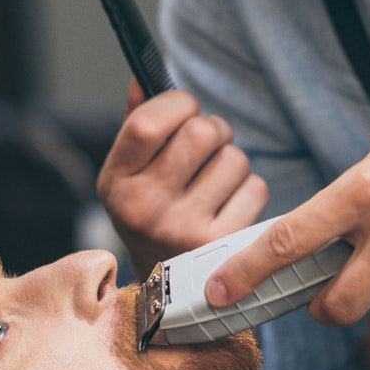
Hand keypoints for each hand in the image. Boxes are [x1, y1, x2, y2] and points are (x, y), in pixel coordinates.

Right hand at [98, 79, 268, 273]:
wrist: (165, 290)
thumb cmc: (151, 213)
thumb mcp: (128, 174)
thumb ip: (135, 123)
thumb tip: (143, 78)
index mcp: (115, 182)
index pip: (149, 121)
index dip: (177, 102)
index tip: (184, 108)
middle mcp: (143, 208)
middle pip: (202, 132)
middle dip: (213, 129)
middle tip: (207, 145)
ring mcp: (183, 229)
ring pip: (234, 158)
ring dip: (232, 162)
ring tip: (215, 181)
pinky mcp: (221, 244)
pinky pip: (255, 187)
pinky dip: (249, 190)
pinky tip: (229, 205)